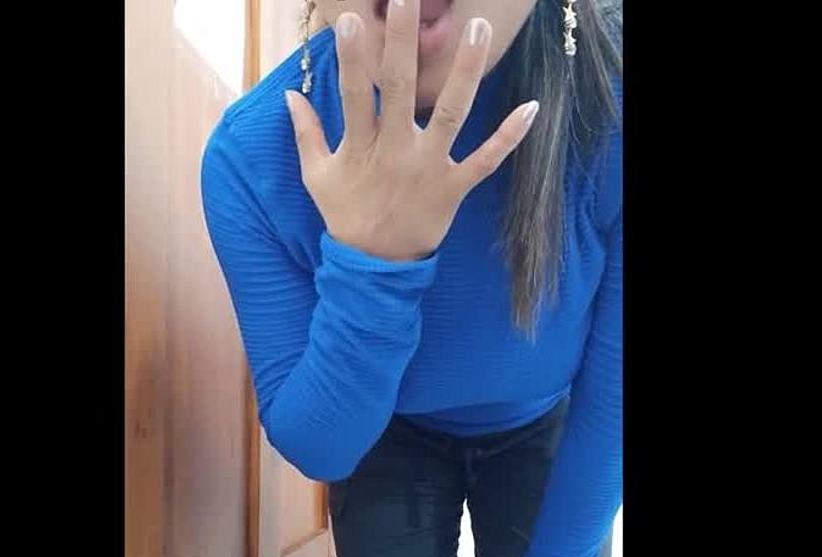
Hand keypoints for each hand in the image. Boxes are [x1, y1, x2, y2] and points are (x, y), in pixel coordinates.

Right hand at [284, 1, 539, 261]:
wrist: (374, 265)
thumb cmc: (346, 215)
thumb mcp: (317, 175)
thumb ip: (306, 133)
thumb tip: (290, 96)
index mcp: (361, 145)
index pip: (355, 91)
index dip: (353, 56)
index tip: (352, 19)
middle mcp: (397, 150)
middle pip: (401, 87)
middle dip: (405, 42)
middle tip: (409, 0)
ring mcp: (429, 167)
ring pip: (452, 111)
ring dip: (465, 69)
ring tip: (476, 28)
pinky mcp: (455, 186)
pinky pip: (487, 159)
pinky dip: (509, 137)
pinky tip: (531, 107)